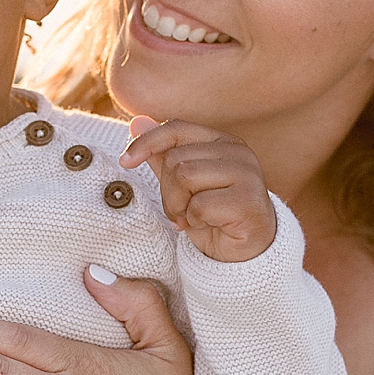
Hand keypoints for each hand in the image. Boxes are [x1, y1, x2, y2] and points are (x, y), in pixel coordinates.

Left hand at [120, 116, 275, 262]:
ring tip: (192, 218)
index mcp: (222, 141)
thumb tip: (136, 122)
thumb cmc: (213, 215)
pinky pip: (200, 205)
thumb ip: (163, 154)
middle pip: (175, 159)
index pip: (176, 129)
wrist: (245, 252)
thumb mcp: (182, 184)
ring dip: (179, 206)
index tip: (125, 162)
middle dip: (168, 192)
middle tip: (182, 211)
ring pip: (185, 177)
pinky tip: (209, 226)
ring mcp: (247, 174)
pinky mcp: (248, 200)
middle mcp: (238, 151)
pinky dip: (195, 221)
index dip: (147, 143)